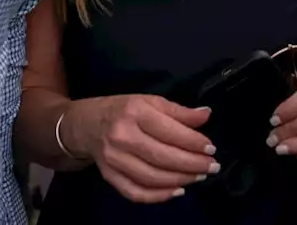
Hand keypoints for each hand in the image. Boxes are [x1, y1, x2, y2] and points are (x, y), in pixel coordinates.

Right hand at [64, 95, 217, 203]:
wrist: (85, 124)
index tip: (211, 149)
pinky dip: (159, 196)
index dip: (193, 142)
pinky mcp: (109, 176)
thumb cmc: (122, 110)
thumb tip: (206, 115)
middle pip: (162, 157)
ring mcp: (114, 159)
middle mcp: (122, 136)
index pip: (169, 131)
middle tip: (211, 167)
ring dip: (180, 179)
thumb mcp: (149, 101)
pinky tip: (178, 191)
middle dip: (192, 164)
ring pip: (152, 177)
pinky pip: (136, 192)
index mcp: (135, 112)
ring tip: (199, 176)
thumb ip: (178, 111)